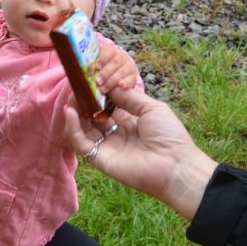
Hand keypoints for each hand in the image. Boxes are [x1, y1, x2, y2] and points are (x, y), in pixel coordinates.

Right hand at [64, 84, 217, 220]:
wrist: (176, 165)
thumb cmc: (169, 135)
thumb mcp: (151, 108)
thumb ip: (128, 97)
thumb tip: (107, 85)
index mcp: (129, 121)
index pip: (106, 105)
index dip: (97, 94)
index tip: (89, 80)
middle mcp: (116, 133)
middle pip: (92, 116)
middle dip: (83, 101)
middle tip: (76, 87)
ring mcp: (107, 146)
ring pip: (83, 128)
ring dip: (75, 112)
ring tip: (71, 97)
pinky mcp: (100, 158)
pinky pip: (81, 143)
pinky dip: (73, 128)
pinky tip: (70, 112)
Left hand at [94, 41, 137, 92]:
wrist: (112, 78)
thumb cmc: (99, 71)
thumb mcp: (95, 66)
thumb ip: (90, 65)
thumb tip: (81, 67)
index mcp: (110, 50)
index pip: (108, 51)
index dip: (102, 59)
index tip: (96, 67)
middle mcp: (121, 56)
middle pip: (116, 62)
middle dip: (106, 72)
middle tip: (98, 82)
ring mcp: (129, 66)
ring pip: (123, 71)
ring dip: (112, 80)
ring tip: (103, 89)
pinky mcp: (133, 76)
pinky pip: (131, 79)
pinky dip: (126, 83)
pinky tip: (120, 86)